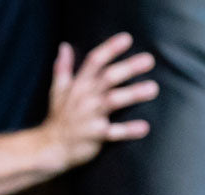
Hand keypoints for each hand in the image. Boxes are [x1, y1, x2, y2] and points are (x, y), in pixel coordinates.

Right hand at [42, 33, 157, 171]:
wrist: (51, 147)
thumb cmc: (59, 118)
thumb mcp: (57, 89)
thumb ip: (63, 67)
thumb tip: (64, 46)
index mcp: (79, 84)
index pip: (95, 60)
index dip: (110, 48)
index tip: (128, 38)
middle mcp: (85, 97)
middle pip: (108, 77)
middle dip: (129, 67)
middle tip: (149, 60)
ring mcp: (91, 116)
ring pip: (113, 100)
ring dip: (133, 94)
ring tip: (153, 88)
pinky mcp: (96, 135)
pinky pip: (115, 132)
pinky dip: (129, 130)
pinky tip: (145, 127)